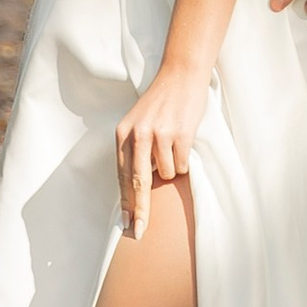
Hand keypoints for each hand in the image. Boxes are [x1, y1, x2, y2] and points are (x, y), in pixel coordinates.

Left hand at [113, 60, 209, 241]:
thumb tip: (136, 191)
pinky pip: (182, 164)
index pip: (122, 176)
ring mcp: (159, 135)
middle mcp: (138, 135)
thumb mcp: (137, 124)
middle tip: (140, 231)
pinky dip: (184, 159)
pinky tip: (182, 139)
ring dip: (172, 167)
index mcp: (123, 133)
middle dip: (140, 210)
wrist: (181, 76)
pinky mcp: (180, 134)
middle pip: (138, 183)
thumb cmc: (160, 103)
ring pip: (166, 173)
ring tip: (172, 143)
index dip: (126, 203)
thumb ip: (133, 152)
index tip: (127, 225)